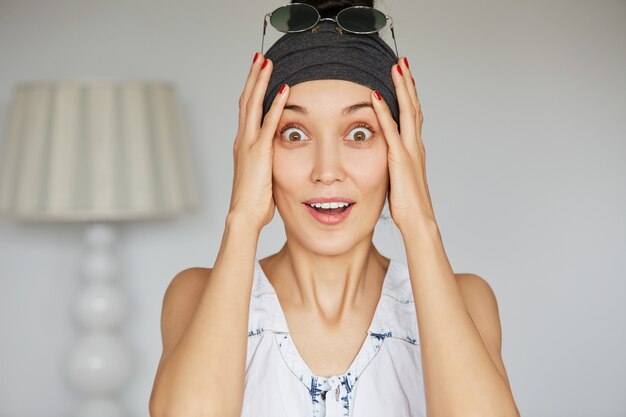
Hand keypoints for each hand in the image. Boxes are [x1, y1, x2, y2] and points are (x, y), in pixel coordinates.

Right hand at [228, 53, 289, 230]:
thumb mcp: (260, 176)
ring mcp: (249, 144)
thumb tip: (274, 160)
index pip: (247, 111)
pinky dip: (276, 104)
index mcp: (243, 145)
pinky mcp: (260, 152)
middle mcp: (243, 139)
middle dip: (253, 77)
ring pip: (252, 104)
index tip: (258, 74)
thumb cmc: (253, 202)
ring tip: (266, 63)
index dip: (252, 90)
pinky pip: (269, 123)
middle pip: (246, 100)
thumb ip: (266, 162)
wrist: (244, 215)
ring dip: (260, 82)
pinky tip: (285, 89)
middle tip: (260, 57)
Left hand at [370, 57, 435, 232]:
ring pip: (407, 112)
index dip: (409, 94)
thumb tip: (387, 159)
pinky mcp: (400, 159)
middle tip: (402, 61)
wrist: (420, 221)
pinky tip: (375, 95)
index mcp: (414, 150)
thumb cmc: (409, 205)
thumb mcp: (400, 179)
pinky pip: (390, 130)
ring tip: (396, 67)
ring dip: (401, 88)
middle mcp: (415, 145)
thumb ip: (395, 165)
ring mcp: (410, 151)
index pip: (413, 115)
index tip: (404, 76)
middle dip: (408, 83)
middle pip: (414, 106)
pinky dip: (383, 111)